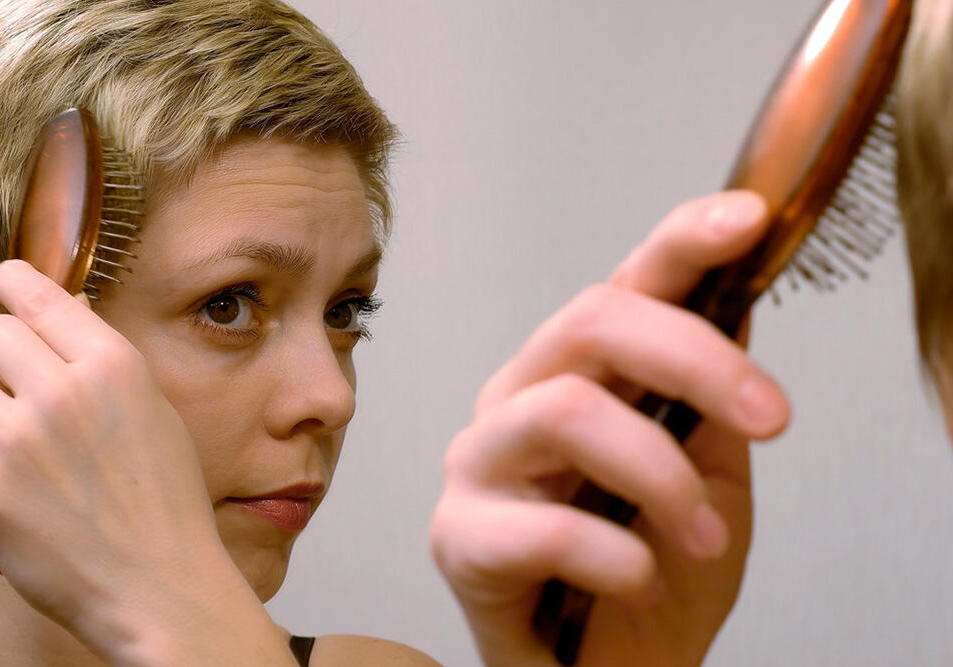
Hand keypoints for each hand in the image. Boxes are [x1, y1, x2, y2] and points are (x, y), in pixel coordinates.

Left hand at [0, 261, 275, 664]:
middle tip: (22, 391)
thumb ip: (106, 366)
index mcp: (114, 366)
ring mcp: (15, 442)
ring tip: (25, 454)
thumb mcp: (156, 415)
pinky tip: (23, 502)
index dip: (8, 283)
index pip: (34, 293)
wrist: (159, 584)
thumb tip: (67, 318)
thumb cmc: (166, 503)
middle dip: (1, 358)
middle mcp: (62, 392)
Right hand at [430, 191, 790, 665]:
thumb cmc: (653, 575)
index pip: (625, 284)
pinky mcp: (458, 537)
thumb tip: (739, 304)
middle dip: (697, 359)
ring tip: (704, 540)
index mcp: (579, 375)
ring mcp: (480, 463)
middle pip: (592, 321)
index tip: (748, 219)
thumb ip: (712, 399)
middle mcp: (519, 397)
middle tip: (772, 418)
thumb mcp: (710, 477)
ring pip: (567, 411)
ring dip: (663, 476)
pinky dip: (619, 556)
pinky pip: (546, 525)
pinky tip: (637, 579)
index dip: (683, 239)